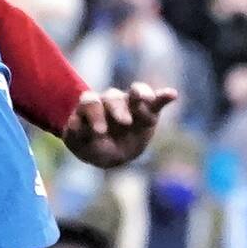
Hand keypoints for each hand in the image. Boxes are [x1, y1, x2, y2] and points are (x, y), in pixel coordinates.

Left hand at [62, 83, 177, 168]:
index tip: (99, 132)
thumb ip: (76, 135)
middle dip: (117, 109)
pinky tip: (172, 94)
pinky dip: (163, 97)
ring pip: (134, 93)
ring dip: (140, 96)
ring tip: (145, 100)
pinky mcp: (149, 113)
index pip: (90, 101)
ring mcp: (131, 105)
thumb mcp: (81, 145)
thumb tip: (74, 124)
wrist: (111, 153)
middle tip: (124, 123)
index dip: (93, 113)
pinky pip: (157, 102)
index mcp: (92, 106)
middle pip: (112, 96)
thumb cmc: (92, 146)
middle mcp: (110, 101)